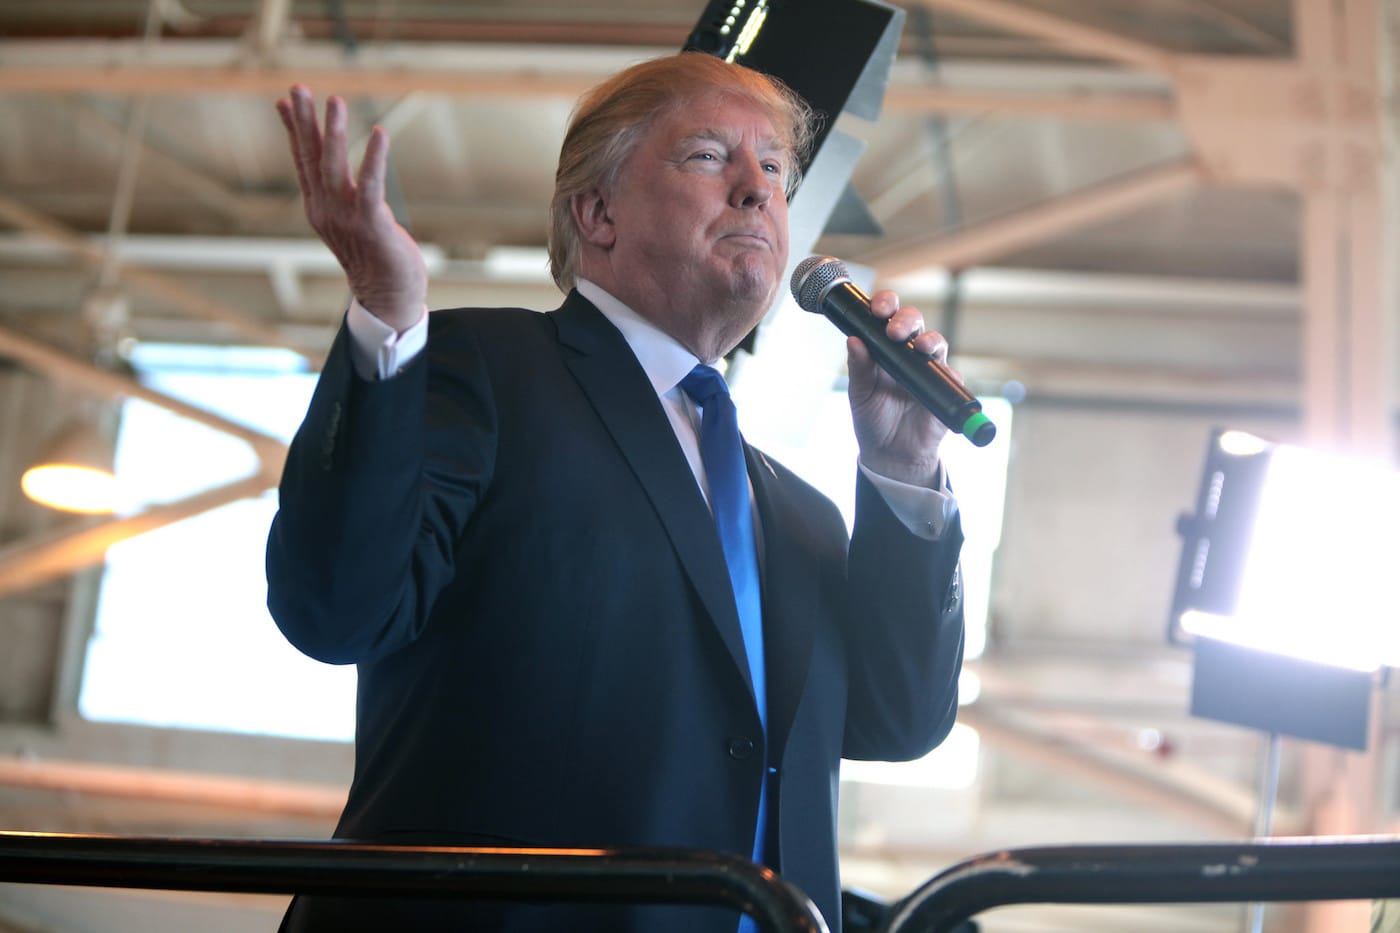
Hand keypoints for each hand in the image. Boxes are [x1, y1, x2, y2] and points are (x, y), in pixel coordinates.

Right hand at [277, 85, 426, 331]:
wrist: (386, 298)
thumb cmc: (373, 256)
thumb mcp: (350, 221)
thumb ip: (343, 194)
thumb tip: (336, 169)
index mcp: (319, 208)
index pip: (302, 162)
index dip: (294, 131)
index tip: (285, 100)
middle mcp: (326, 210)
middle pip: (311, 158)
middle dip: (305, 121)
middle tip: (298, 88)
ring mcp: (346, 218)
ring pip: (334, 167)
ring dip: (333, 132)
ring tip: (334, 100)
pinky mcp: (372, 224)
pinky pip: (371, 185)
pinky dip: (374, 158)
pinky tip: (380, 133)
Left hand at [846, 290, 953, 487]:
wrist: (890, 454)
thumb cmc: (873, 420)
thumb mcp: (860, 394)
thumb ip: (858, 367)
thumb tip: (853, 339)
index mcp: (884, 348)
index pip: (888, 316)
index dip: (886, 305)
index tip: (877, 309)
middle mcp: (907, 353)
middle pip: (914, 322)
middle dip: (906, 319)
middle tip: (894, 331)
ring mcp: (928, 369)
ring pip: (936, 342)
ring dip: (930, 340)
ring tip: (920, 347)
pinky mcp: (944, 389)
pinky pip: (951, 374)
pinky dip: (946, 371)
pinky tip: (939, 374)